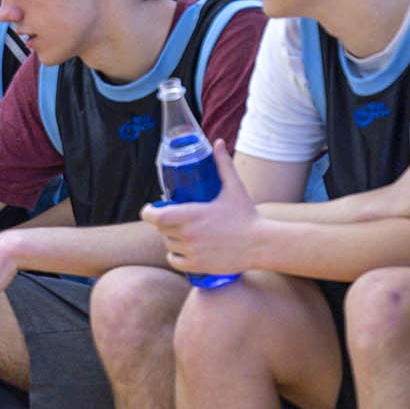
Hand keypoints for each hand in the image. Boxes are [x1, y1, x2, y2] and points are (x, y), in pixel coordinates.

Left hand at [140, 140, 259, 275]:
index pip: (154, 216)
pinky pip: (174, 260)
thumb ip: (223, 164)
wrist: (261, 244)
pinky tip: (184, 250)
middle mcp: (188, 234)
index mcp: (192, 214)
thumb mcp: (234, 187)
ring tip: (183, 233)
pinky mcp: (197, 266)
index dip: (148, 212)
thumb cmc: (246, 215)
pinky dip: (175, 256)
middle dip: (165, 223)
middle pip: (161, 229)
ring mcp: (192, 251)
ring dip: (171, 238)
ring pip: (168, 244)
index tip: (152, 209)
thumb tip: (218, 142)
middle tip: (176, 219)